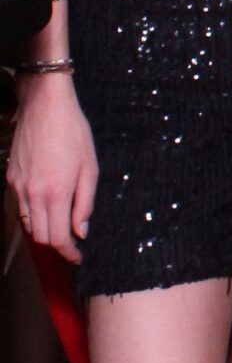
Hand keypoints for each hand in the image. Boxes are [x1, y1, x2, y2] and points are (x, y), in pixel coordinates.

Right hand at [6, 82, 97, 263]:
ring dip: (43, 230)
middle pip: (40, 237)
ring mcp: (18, 186)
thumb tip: (81, 231)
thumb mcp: (90, 167)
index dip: (68, 253)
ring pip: (28, 223)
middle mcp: (33, 194)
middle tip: (72, 242)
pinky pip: (20, 205)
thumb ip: (85, 203)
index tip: (78, 257)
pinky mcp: (11, 177)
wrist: (45, 105)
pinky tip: (46, 204)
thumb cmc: (73, 132)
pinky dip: (33, 212)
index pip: (58, 238)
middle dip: (56, 244)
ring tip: (60, 224)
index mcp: (55, 193)